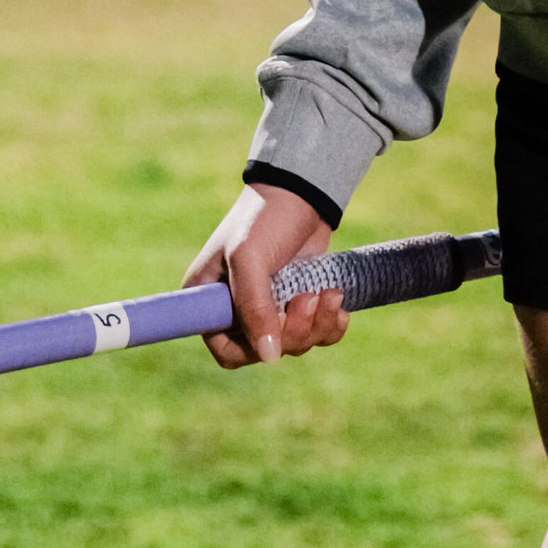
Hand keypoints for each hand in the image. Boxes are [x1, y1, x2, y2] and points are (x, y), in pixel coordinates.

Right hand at [185, 181, 348, 372]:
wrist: (302, 192)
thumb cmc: (264, 217)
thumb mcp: (250, 257)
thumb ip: (254, 306)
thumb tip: (270, 356)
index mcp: (211, 298)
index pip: (225, 350)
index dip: (251, 349)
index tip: (274, 325)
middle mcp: (238, 308)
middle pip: (266, 350)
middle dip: (293, 331)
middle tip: (308, 298)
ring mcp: (271, 307)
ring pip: (294, 344)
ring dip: (316, 325)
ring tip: (328, 293)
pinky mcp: (299, 303)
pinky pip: (317, 334)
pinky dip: (330, 324)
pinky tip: (337, 300)